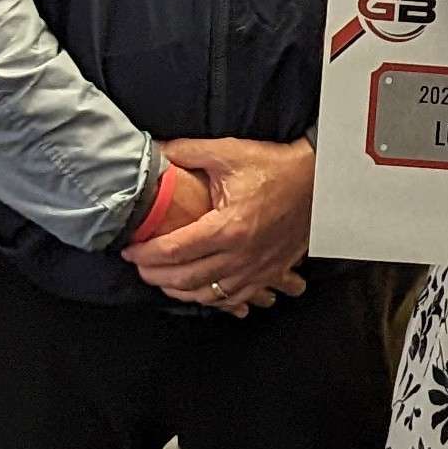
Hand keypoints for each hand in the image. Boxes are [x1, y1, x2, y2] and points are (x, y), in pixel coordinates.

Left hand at [125, 136, 316, 314]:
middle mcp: (241, 255)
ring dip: (178, 291)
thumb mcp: (228, 152)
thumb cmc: (274, 167)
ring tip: (161, 279)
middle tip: (138, 265)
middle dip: (155, 275)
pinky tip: (196, 291)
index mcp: (228, 227)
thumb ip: (186, 152)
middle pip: (185, 279)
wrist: (318, 182)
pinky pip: (233, 298)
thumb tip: (153, 149)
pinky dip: (210, 299)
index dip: (145, 254)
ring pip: (207, 295)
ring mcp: (256, 270)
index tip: (129, 249)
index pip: (174, 250)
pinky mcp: (268, 274)